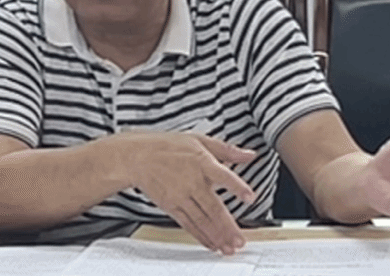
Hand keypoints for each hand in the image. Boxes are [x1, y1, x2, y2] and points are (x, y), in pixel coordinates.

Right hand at [118, 132, 255, 253]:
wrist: (138, 156)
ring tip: (229, 248)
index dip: (237, 186)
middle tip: (240, 240)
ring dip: (217, 236)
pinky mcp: (172, 206)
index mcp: (201, 162)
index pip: (222, 175)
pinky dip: (201, 236)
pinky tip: (212, 244)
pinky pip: (188, 225)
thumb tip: (250, 155)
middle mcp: (192, 181)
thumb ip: (227, 150)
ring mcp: (181, 196)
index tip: (250, 197)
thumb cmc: (169, 146)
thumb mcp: (200, 140)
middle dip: (228, 227)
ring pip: (202, 220)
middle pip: (213, 207)